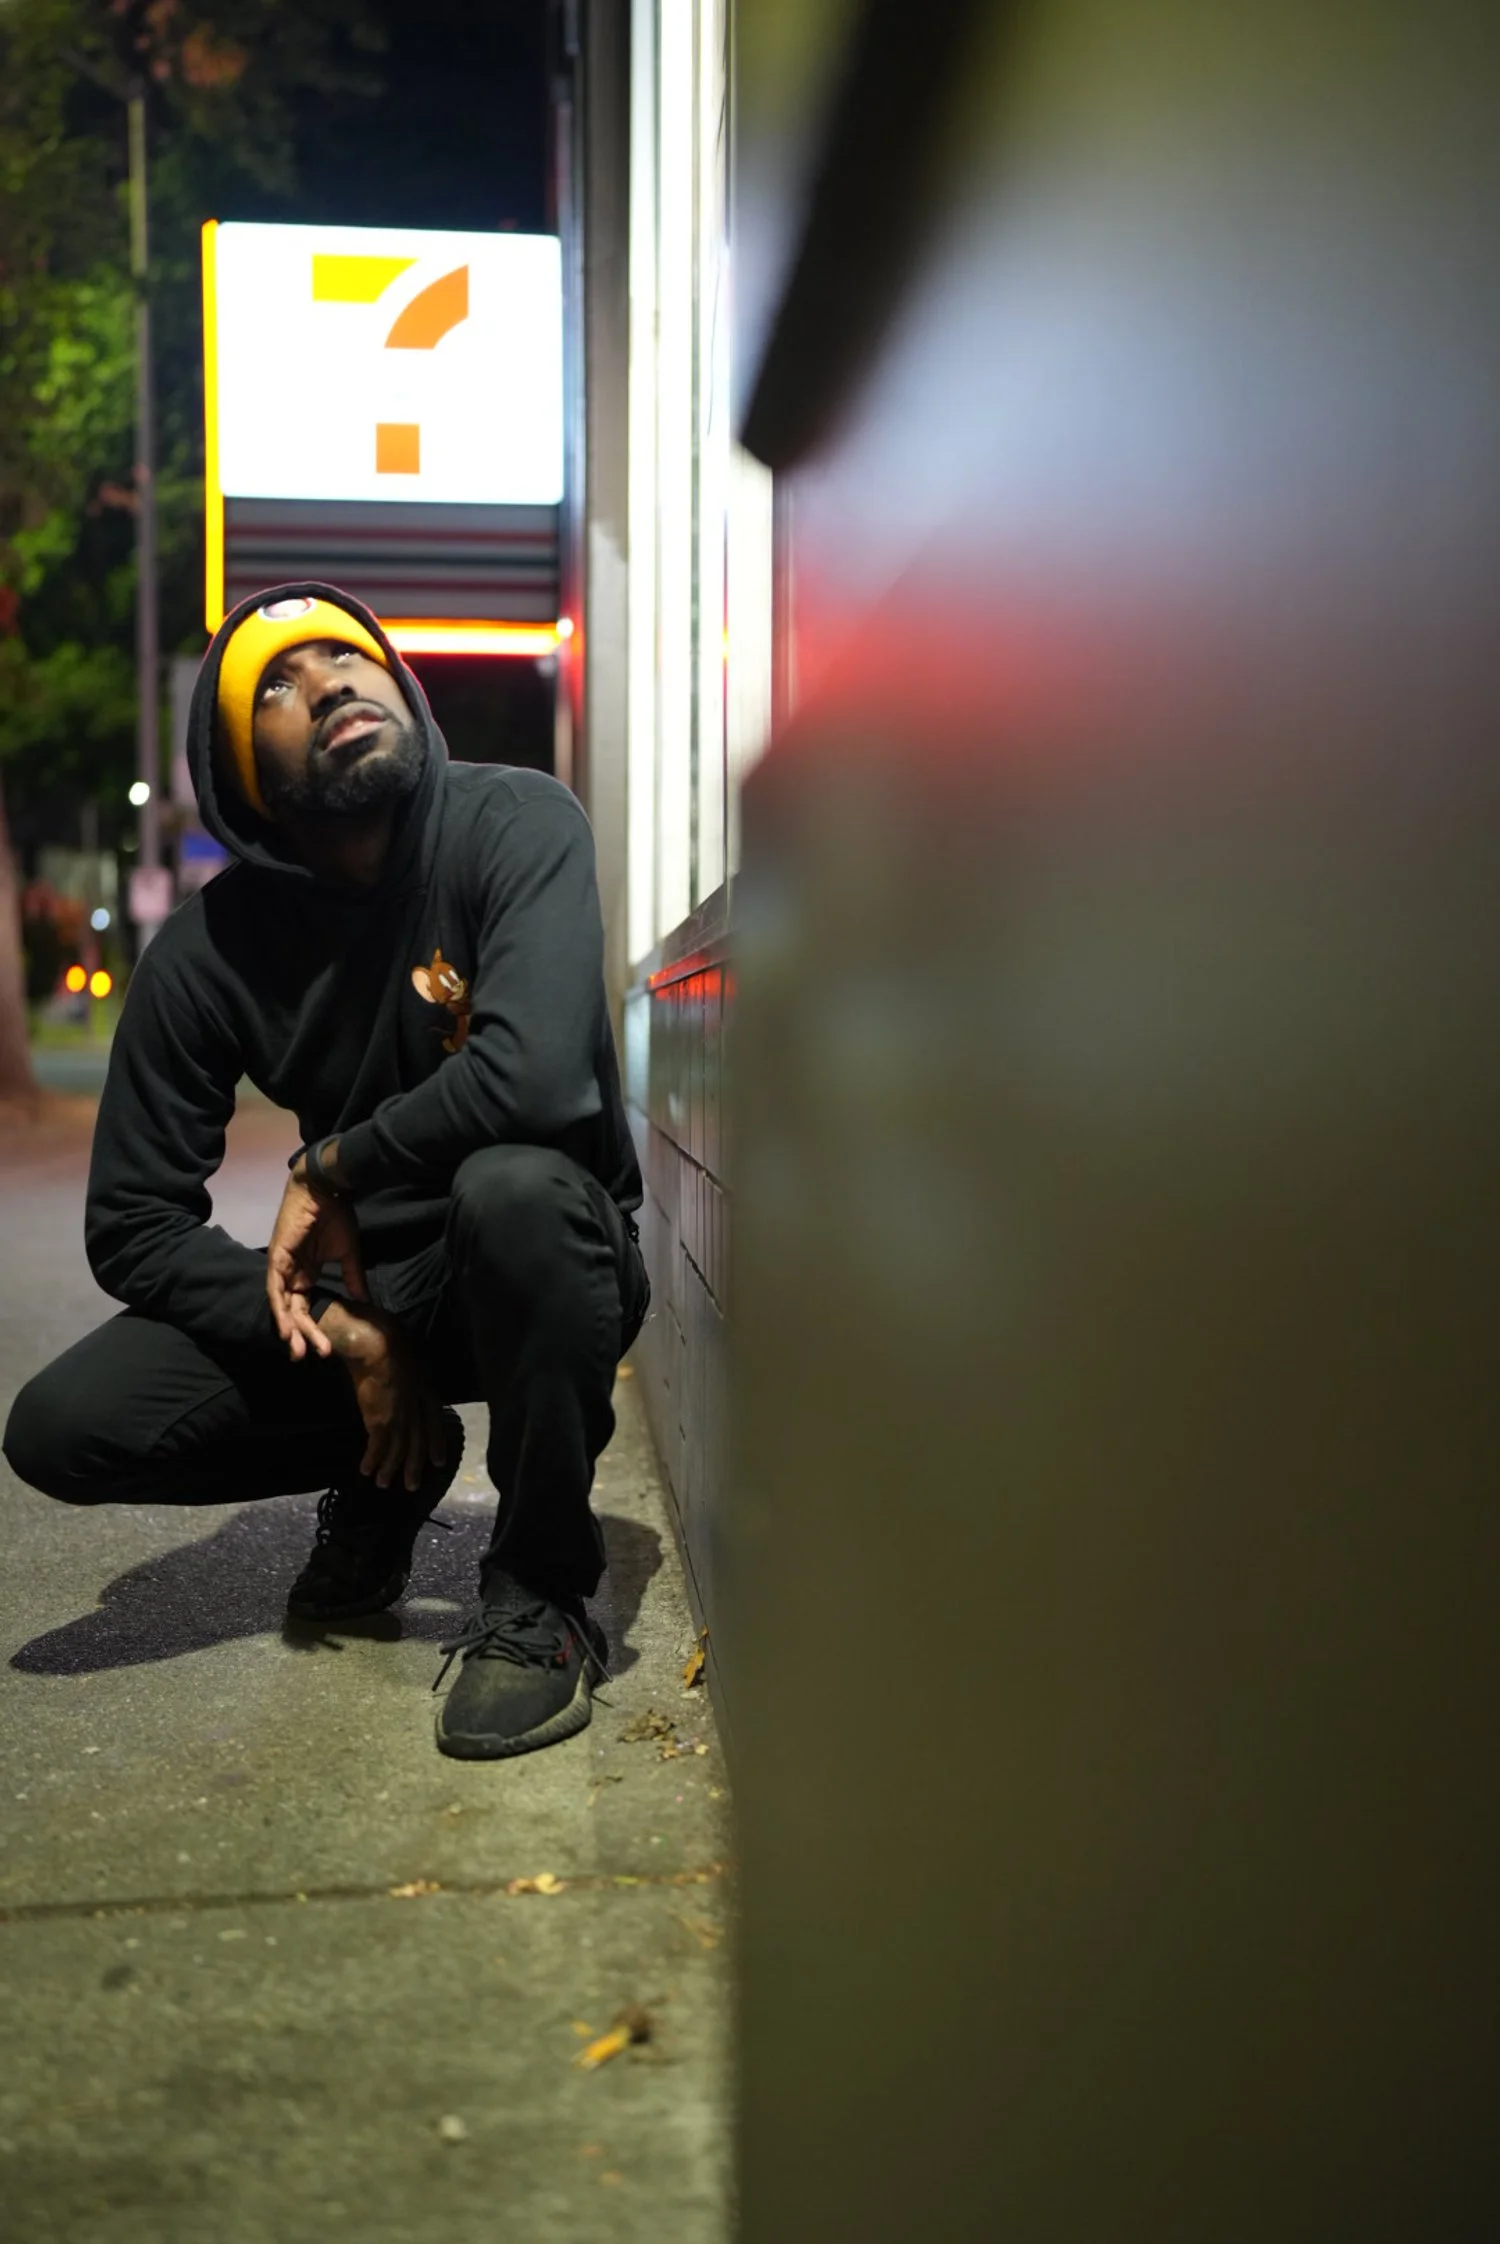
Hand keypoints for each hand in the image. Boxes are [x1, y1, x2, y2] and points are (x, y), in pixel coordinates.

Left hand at [266, 1168, 366, 1361]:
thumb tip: (364, 1300)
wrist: (328, 1191)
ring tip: (297, 1349)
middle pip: (293, 1310)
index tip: (322, 1348)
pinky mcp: (277, 1257)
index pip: (305, 1305)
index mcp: (306, 1272)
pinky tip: (285, 1327)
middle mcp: (291, 1272)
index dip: (311, 1327)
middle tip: (307, 1357)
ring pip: (282, 1304)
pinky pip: (274, 1287)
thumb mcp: (349, 1253)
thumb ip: (353, 1277)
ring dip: (289, 1327)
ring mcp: (282, 1265)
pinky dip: (278, 1308)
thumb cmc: (337, 1216)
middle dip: (300, 1335)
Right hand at [318, 1301, 449, 1491]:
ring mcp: (400, 1418)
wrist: (377, 1346)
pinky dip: (372, 1461)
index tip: (439, 1462)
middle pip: (418, 1444)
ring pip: (398, 1451)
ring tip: (384, 1484)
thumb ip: (410, 1376)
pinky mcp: (381, 1422)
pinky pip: (378, 1448)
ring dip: (390, 1470)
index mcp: (427, 1393)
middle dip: (414, 1466)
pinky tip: (366, 1470)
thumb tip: (403, 1380)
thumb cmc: (391, 1342)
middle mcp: (417, 1409)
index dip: (437, 1445)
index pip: (435, 1425)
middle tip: (412, 1485)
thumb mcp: (411, 1359)